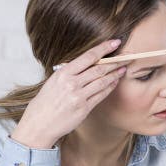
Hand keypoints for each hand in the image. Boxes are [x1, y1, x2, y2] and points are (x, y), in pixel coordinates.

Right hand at [11, 39, 127, 148]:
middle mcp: (71, 83)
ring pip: (103, 81)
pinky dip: (110, 87)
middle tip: (126, 57)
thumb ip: (70, 72)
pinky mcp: (84, 108)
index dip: (104, 48)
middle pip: (99, 69)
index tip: (115, 42)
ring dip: (115, 74)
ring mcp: (78, 96)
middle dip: (115, 62)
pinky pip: (101, 95)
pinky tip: (115, 82)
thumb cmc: (46, 101)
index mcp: (63, 73)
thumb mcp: (54, 81)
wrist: (39, 123)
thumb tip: (88, 63)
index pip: (88, 56)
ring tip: (123, 68)